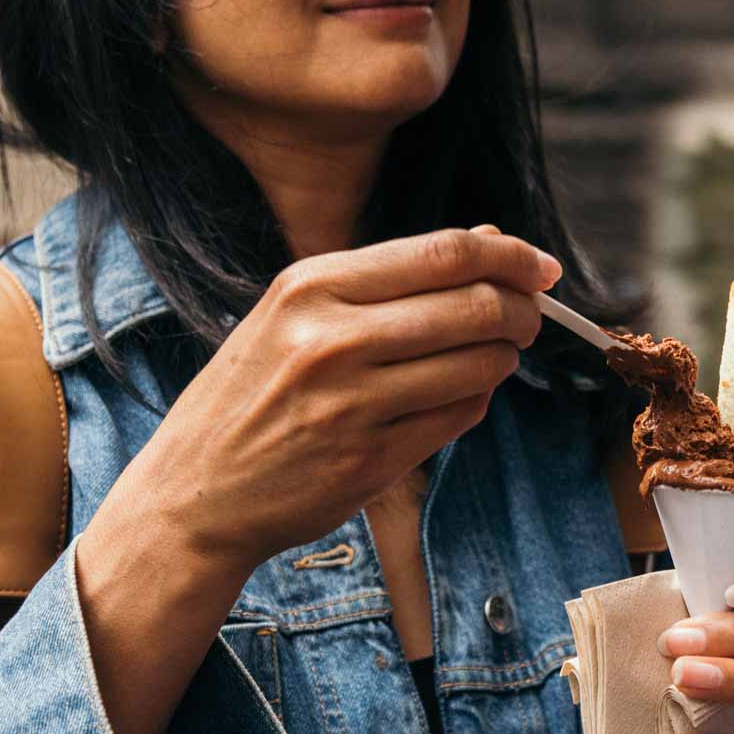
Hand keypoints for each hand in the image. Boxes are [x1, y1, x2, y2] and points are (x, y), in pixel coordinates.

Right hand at [101, 226, 557, 574]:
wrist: (193, 494)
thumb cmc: (252, 394)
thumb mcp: (296, 315)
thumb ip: (389, 278)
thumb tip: (488, 239)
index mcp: (311, 286)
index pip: (444, 252)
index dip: (510, 255)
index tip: (540, 266)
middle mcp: (330, 338)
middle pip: (475, 304)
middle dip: (522, 309)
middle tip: (530, 318)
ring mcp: (351, 403)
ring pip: (480, 363)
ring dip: (504, 358)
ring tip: (491, 357)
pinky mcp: (371, 460)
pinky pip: (461, 415)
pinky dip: (476, 400)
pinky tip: (457, 396)